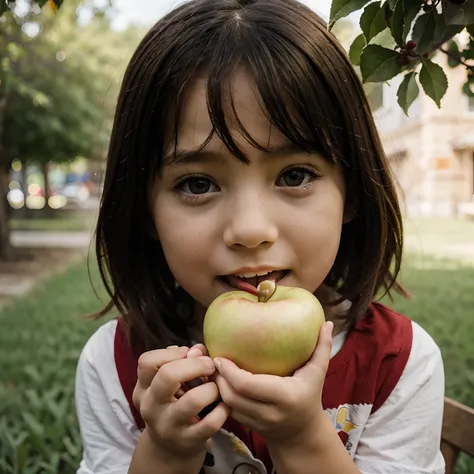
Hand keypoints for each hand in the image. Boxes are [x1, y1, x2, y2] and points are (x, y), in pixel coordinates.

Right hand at [132, 345, 229, 458]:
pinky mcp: (188, 441)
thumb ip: (185, 360)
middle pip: (168, 375)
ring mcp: (168, 426)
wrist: (169, 450)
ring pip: (193, 400)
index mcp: (144, 389)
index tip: (187, 354)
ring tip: (216, 388)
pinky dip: (223, 410)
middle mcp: (151, 407)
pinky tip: (224, 406)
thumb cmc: (173, 404)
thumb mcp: (171, 384)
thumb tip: (199, 349)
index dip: (171, 353)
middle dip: (195, 365)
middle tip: (210, 366)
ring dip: (211, 388)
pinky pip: (211, 423)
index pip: (146, 362)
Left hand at [214, 321, 333, 446]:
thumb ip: (322, 348)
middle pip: (233, 396)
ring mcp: (258, 423)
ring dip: (217, 387)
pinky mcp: (249, 428)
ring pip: (227, 406)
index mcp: (285, 396)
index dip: (230, 372)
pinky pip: (228, 413)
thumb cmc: (310, 396)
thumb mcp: (317, 373)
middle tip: (212, 359)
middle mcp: (270, 413)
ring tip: (213, 369)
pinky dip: (221, 397)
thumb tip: (328, 323)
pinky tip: (218, 382)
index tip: (220, 356)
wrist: (303, 434)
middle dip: (218, 378)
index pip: (248, 385)